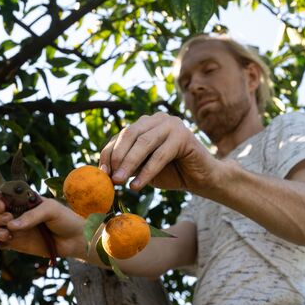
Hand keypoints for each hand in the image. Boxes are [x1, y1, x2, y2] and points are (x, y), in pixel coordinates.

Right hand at [0, 192, 85, 259]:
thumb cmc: (64, 218)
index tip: (2, 207)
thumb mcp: (51, 210)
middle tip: (9, 220)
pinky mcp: (14, 243)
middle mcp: (13, 213)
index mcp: (20, 200)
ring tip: (8, 235)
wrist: (74, 239)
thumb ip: (32, 215)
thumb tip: (12, 226)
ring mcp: (12, 228)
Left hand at [99, 112, 216, 191]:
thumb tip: (104, 171)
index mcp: (146, 123)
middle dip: (118, 157)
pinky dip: (146, 171)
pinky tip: (137, 185)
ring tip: (119, 182)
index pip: (121, 135)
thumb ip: (128, 164)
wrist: (202, 178)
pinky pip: (160, 154)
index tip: (101, 172)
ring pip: (144, 143)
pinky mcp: (183, 135)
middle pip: (130, 134)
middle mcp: (157, 119)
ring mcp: (172, 124)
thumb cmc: (172, 173)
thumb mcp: (143, 167)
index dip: (109, 153)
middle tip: (110, 177)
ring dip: (129, 163)